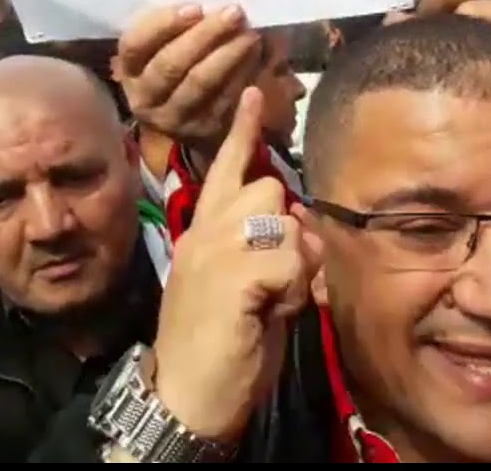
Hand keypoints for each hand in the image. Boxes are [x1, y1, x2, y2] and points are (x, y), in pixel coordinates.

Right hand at [114, 3, 260, 156]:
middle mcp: (145, 97)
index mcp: (129, 69)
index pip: (134, 45)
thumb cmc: (171, 62)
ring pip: (199, 83)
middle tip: (234, 13)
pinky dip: (240, 73)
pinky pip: (222, 98)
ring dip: (227, 55)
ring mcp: (172, 117)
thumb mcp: (160, 44)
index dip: (163, 25)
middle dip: (205, 35)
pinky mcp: (201, 128)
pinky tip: (254, 53)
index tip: (195, 8)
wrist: (181, 115)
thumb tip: (207, 8)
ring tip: (249, 33)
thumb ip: (171, 25)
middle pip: (170, 65)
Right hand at [151, 87, 314, 441]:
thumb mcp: (247, 290)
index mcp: (203, 233)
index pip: (225, 169)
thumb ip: (267, 252)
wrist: (187, 398)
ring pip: (283, 220)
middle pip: (268, 188)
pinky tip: (270, 314)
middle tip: (278, 281)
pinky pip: (290, 259)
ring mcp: (214, 250)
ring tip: (272, 301)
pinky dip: (294, 290)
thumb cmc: (219, 349)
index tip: (253, 92)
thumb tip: (303, 228)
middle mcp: (204, 232)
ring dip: (294, 264)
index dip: (241, 130)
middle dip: (289, 230)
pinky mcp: (232, 274)